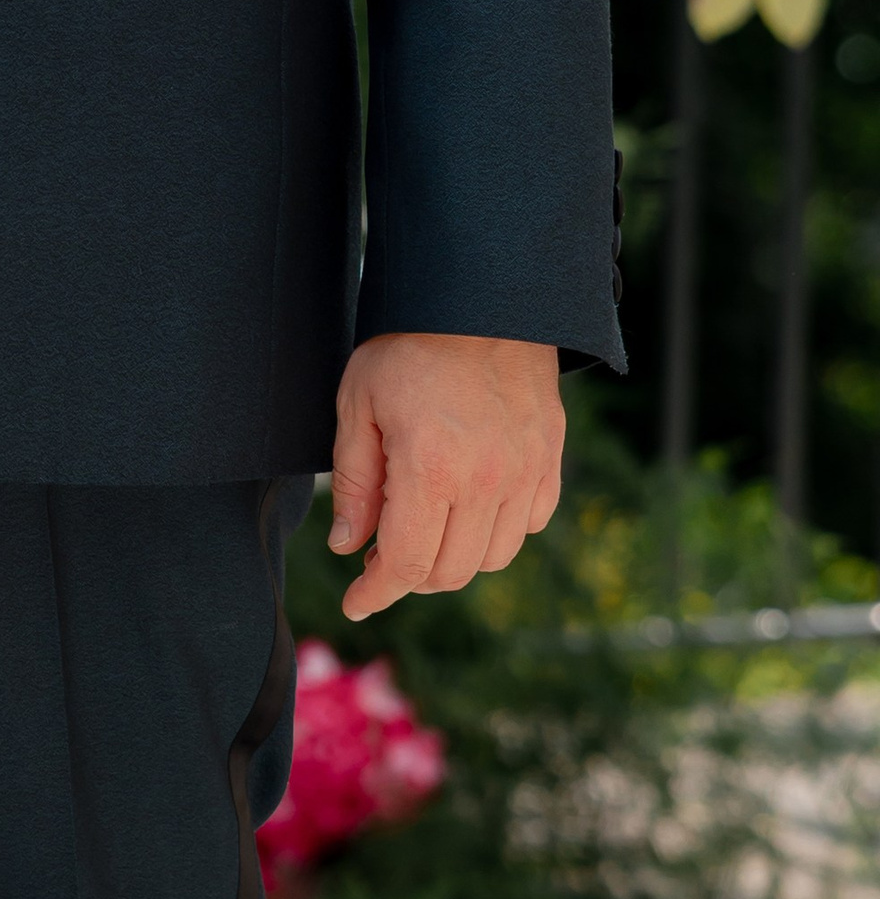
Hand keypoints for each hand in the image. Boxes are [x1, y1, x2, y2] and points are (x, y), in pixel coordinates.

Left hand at [327, 332, 562, 621]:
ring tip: (422, 525)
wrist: (479, 295)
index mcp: (432, 468)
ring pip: (492, 557)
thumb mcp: (358, 402)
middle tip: (379, 549)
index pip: (406, 564)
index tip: (355, 603)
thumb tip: (348, 546)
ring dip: (453, 557)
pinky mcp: (550, 460)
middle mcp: (488, 480)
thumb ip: (354, 482)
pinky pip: (529, 525)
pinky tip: (468, 505)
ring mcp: (527, 472)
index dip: (376, 592)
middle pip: (450, 572)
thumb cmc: (408, 343)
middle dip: (409, 575)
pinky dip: (497, 532)